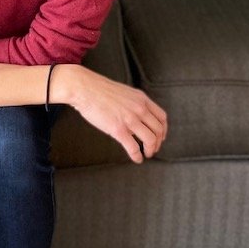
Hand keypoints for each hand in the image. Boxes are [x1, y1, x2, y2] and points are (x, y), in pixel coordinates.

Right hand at [53, 65, 167, 163]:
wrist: (85, 89)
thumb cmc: (99, 90)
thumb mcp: (124, 92)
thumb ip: (133, 103)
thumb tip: (135, 117)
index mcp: (142, 99)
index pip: (162, 117)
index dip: (163, 130)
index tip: (160, 136)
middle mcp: (140, 109)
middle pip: (158, 130)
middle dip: (158, 142)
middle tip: (153, 148)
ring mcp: (130, 119)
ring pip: (150, 140)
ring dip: (150, 150)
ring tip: (146, 154)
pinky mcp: (118, 129)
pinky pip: (133, 147)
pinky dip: (137, 156)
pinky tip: (136, 159)